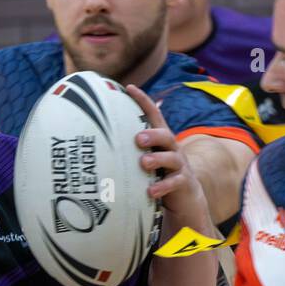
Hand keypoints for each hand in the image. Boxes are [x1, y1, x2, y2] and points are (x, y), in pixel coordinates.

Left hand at [124, 84, 215, 235]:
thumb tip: (99, 144)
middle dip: (152, 134)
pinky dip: (162, 186)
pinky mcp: (183, 182)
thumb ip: (131, 151)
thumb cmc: (158, 175)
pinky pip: (174, 183)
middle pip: (166, 135)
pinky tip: (150, 191)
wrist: (185, 197)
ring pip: (172, 158)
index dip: (143, 101)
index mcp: (162, 140)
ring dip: (157, 159)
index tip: (129, 88)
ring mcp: (179, 165)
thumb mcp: (147, 160)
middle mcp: (172, 149)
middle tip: (138, 139)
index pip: (154, 115)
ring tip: (143, 162)